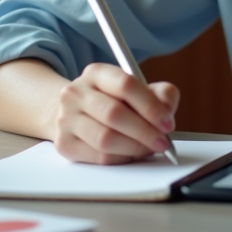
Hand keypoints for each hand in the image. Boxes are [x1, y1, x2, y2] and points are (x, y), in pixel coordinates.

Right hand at [51, 63, 179, 164]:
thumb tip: (167, 112)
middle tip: (162, 142)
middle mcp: (75, 93)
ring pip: (105, 139)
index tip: (167, 123)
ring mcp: (65, 118)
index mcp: (96, 73)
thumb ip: (161, 94)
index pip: (126, 85)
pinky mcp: (64, 144)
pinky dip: (122, 159)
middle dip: (145, 132)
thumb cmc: (114, 101)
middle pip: (114, 113)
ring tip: (148, 149)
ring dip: (134, 148)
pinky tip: (131, 154)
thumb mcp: (138, 90)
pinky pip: (98, 157)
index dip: (150, 106)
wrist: (75, 114)